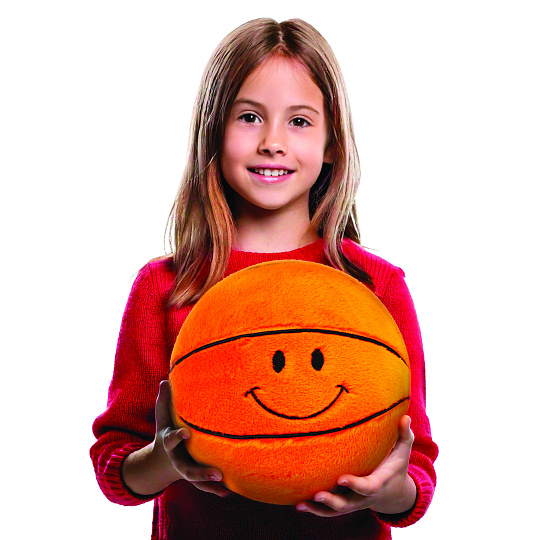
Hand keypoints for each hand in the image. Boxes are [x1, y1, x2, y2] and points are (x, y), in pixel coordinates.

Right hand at [153, 380, 233, 497]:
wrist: (163, 458)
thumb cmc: (167, 428)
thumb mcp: (162, 415)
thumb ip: (164, 400)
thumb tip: (165, 380)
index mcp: (169, 442)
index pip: (172, 439)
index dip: (177, 436)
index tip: (186, 433)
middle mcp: (178, 459)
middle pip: (187, 470)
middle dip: (201, 473)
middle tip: (217, 473)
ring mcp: (187, 470)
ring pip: (198, 481)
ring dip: (211, 485)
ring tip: (226, 486)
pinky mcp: (196, 477)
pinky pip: (206, 485)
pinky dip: (217, 489)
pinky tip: (232, 490)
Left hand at [296, 415, 416, 516]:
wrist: (394, 494)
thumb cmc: (396, 466)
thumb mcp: (403, 451)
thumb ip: (404, 435)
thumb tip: (405, 417)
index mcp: (378, 483)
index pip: (367, 487)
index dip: (355, 485)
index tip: (341, 478)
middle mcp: (364, 497)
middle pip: (348, 504)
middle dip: (332, 501)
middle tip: (318, 494)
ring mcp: (353, 503)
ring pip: (335, 511)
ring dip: (318, 509)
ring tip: (301, 504)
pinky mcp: (345, 504)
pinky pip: (329, 512)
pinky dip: (315, 510)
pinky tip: (298, 505)